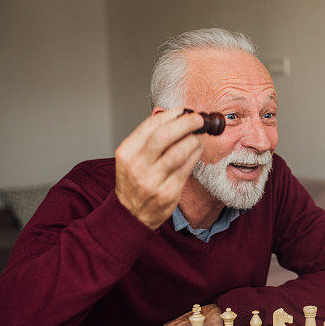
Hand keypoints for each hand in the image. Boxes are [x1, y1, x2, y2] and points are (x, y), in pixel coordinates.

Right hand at [114, 107, 204, 229]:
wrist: (131, 214)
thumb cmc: (134, 181)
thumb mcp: (131, 157)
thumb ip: (147, 137)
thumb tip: (170, 114)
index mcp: (126, 153)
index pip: (149, 126)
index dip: (169, 115)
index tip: (182, 111)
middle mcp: (137, 166)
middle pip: (165, 136)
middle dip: (185, 123)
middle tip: (198, 119)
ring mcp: (153, 181)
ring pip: (179, 152)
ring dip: (194, 140)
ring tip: (198, 136)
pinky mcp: (169, 192)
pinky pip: (187, 168)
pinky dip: (195, 154)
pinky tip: (197, 149)